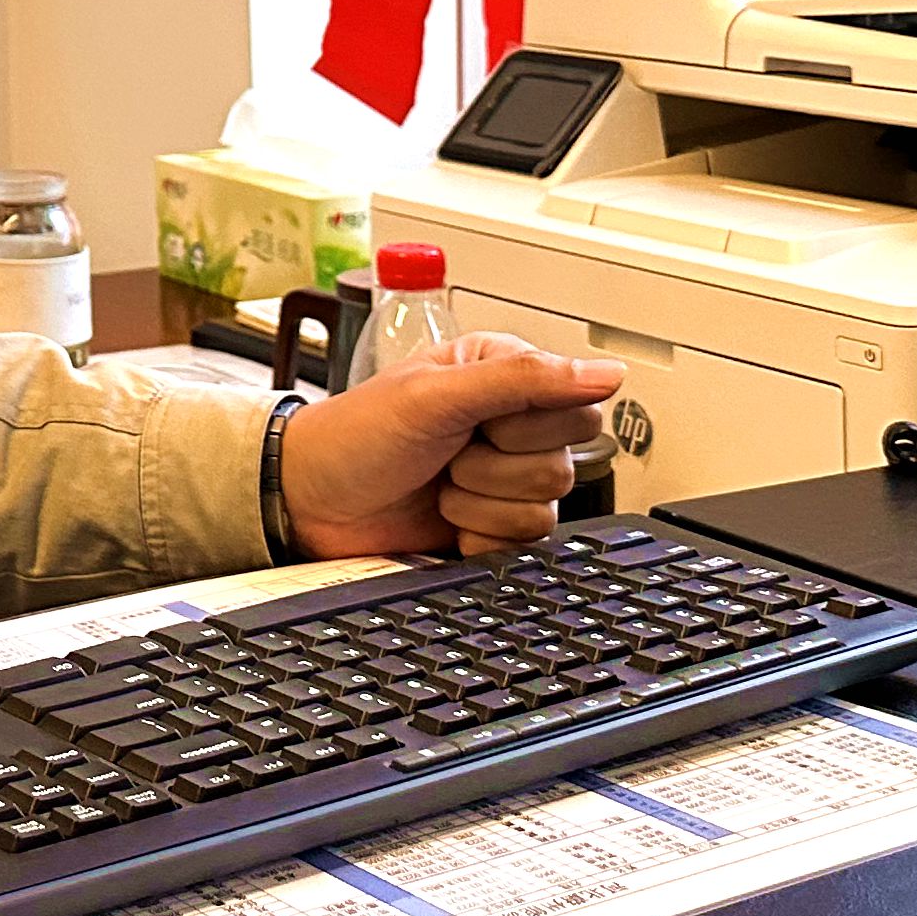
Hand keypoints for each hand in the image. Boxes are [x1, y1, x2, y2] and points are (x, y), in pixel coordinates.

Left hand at [276, 332, 625, 556]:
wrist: (310, 500)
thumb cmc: (355, 435)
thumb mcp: (435, 395)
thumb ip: (521, 379)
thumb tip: (606, 371)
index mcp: (504, 375)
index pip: (577, 405)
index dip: (529, 425)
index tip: (481, 421)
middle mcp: (511, 424)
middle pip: (565, 462)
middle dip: (497, 467)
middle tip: (449, 454)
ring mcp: (503, 478)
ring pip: (546, 507)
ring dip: (480, 504)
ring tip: (439, 485)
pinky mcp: (493, 526)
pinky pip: (525, 544)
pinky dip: (480, 537)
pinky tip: (445, 519)